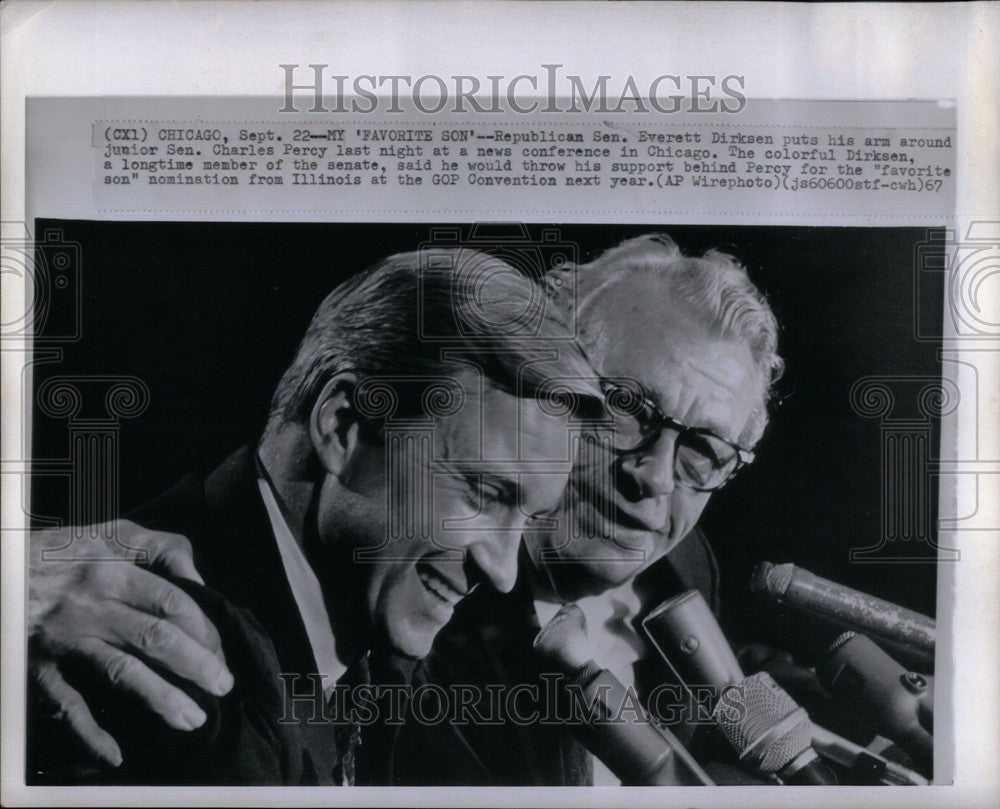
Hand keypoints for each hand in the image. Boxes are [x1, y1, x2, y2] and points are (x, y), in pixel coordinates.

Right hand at [29, 520, 233, 767]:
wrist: (2, 569)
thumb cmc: (68, 550)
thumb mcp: (117, 533)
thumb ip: (164, 549)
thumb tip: (200, 579)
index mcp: (114, 572)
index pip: (171, 603)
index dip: (204, 628)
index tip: (223, 650)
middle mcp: (92, 607)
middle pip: (154, 639)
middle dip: (196, 665)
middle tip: (223, 686)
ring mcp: (66, 641)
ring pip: (120, 673)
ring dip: (160, 698)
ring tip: (193, 719)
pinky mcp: (39, 668)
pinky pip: (66, 704)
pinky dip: (90, 732)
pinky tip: (116, 754)